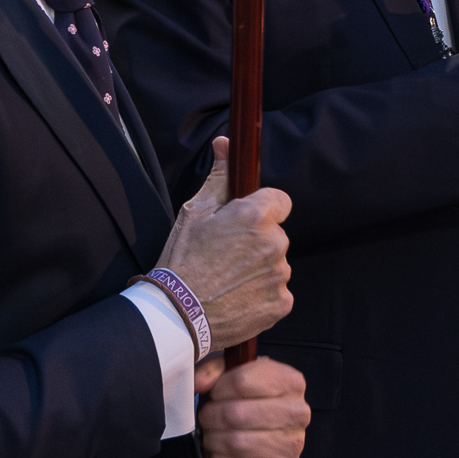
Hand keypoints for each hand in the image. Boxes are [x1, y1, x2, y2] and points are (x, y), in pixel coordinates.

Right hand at [153, 139, 292, 350]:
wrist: (177, 314)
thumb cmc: (182, 261)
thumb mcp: (194, 212)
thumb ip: (220, 176)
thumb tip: (226, 143)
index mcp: (255, 217)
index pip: (280, 200)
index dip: (263, 209)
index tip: (245, 222)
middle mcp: (274, 244)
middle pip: (275, 234)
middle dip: (257, 240)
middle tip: (226, 255)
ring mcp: (280, 276)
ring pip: (275, 263)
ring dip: (259, 268)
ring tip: (228, 279)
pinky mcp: (281, 304)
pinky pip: (277, 292)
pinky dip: (262, 294)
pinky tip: (237, 298)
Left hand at [195, 355, 308, 457]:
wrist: (268, 434)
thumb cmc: (249, 401)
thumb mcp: (234, 374)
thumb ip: (214, 371)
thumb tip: (200, 383)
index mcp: (291, 382)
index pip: (241, 382)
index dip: (218, 389)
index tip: (213, 394)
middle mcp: (298, 412)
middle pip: (237, 414)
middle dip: (212, 417)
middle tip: (206, 418)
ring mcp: (294, 444)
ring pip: (237, 443)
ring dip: (214, 441)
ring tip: (211, 436)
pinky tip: (220, 454)